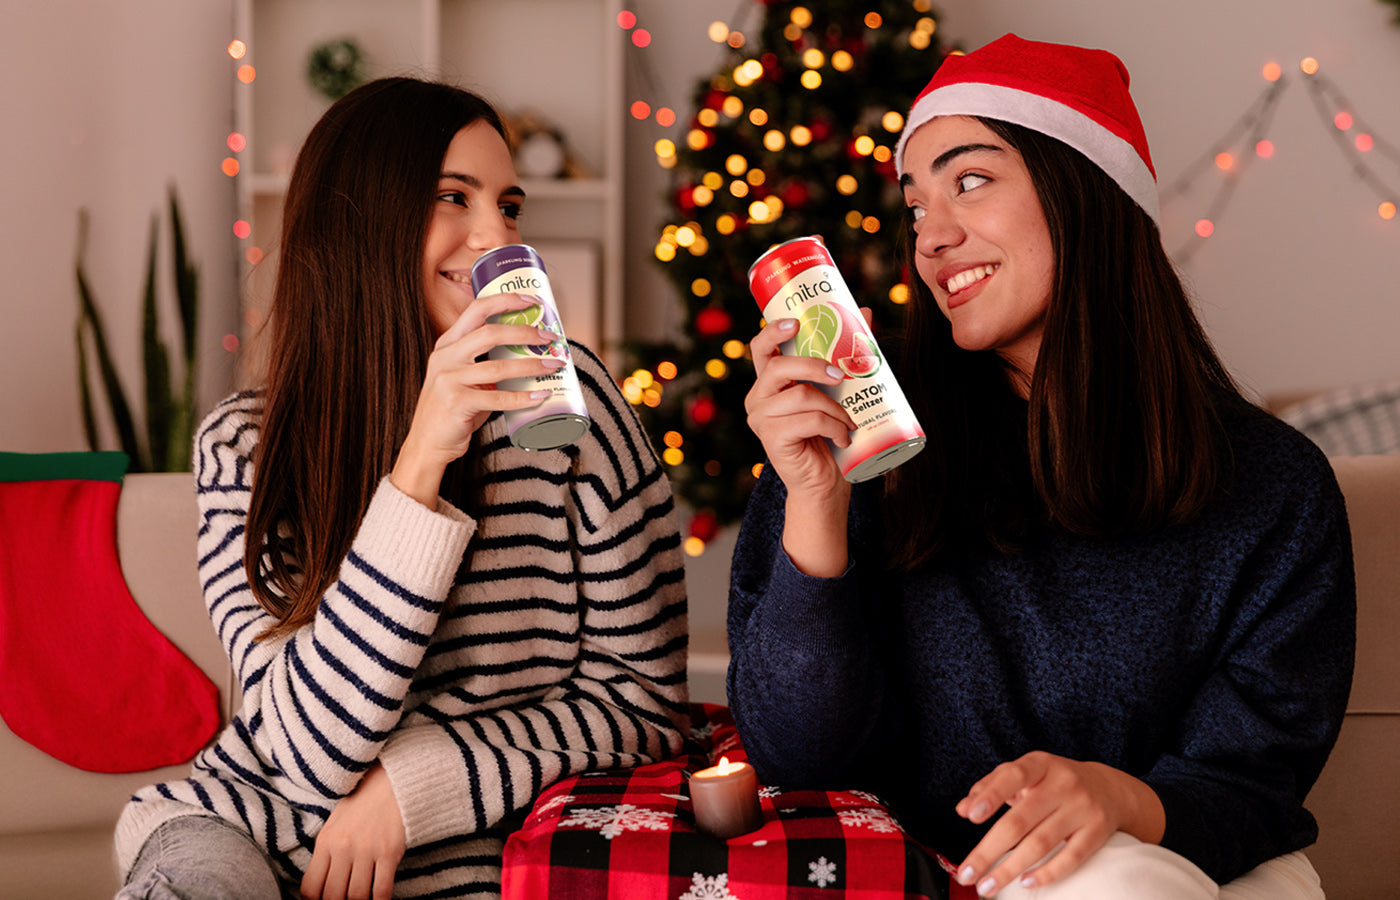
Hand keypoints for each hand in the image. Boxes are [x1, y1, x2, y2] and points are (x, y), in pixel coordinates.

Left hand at [300, 762, 406, 899]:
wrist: (391, 782)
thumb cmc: (362, 804)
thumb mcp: (335, 825)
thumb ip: (326, 853)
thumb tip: (322, 885)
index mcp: (325, 842)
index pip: (311, 887)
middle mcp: (343, 848)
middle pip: (333, 896)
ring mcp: (367, 850)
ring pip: (357, 896)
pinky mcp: (389, 851)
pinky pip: (382, 889)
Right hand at [392, 292, 563, 505]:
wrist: (427, 441)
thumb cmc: (453, 408)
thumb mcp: (462, 375)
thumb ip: (485, 362)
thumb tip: (530, 351)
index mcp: (447, 344)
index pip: (475, 310)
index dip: (504, 301)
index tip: (531, 301)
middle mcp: (445, 357)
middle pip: (490, 334)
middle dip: (525, 333)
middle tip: (550, 338)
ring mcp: (448, 380)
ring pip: (497, 368)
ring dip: (531, 365)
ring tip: (554, 364)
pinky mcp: (457, 404)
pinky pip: (497, 399)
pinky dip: (522, 397)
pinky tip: (541, 395)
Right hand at [744, 316, 854, 500]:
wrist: (825, 482)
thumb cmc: (830, 435)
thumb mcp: (839, 391)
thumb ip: (846, 354)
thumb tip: (865, 312)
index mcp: (769, 382)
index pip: (760, 349)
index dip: (773, 331)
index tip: (796, 322)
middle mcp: (757, 398)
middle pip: (779, 367)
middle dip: (813, 365)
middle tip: (841, 375)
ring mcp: (760, 419)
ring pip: (801, 395)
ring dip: (833, 406)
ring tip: (848, 420)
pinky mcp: (771, 439)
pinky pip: (808, 420)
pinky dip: (832, 426)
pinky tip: (842, 437)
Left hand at [952, 751, 1164, 895]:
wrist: (1109, 788)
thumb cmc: (1053, 782)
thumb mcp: (1025, 774)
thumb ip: (991, 786)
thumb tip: (963, 808)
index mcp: (1039, 764)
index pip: (1012, 776)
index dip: (991, 796)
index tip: (970, 818)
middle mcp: (1062, 784)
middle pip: (1020, 820)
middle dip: (989, 851)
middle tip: (966, 874)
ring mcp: (1082, 808)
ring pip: (1041, 843)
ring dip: (1009, 869)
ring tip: (987, 886)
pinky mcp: (1097, 831)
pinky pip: (1071, 857)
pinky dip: (1047, 873)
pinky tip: (1025, 883)